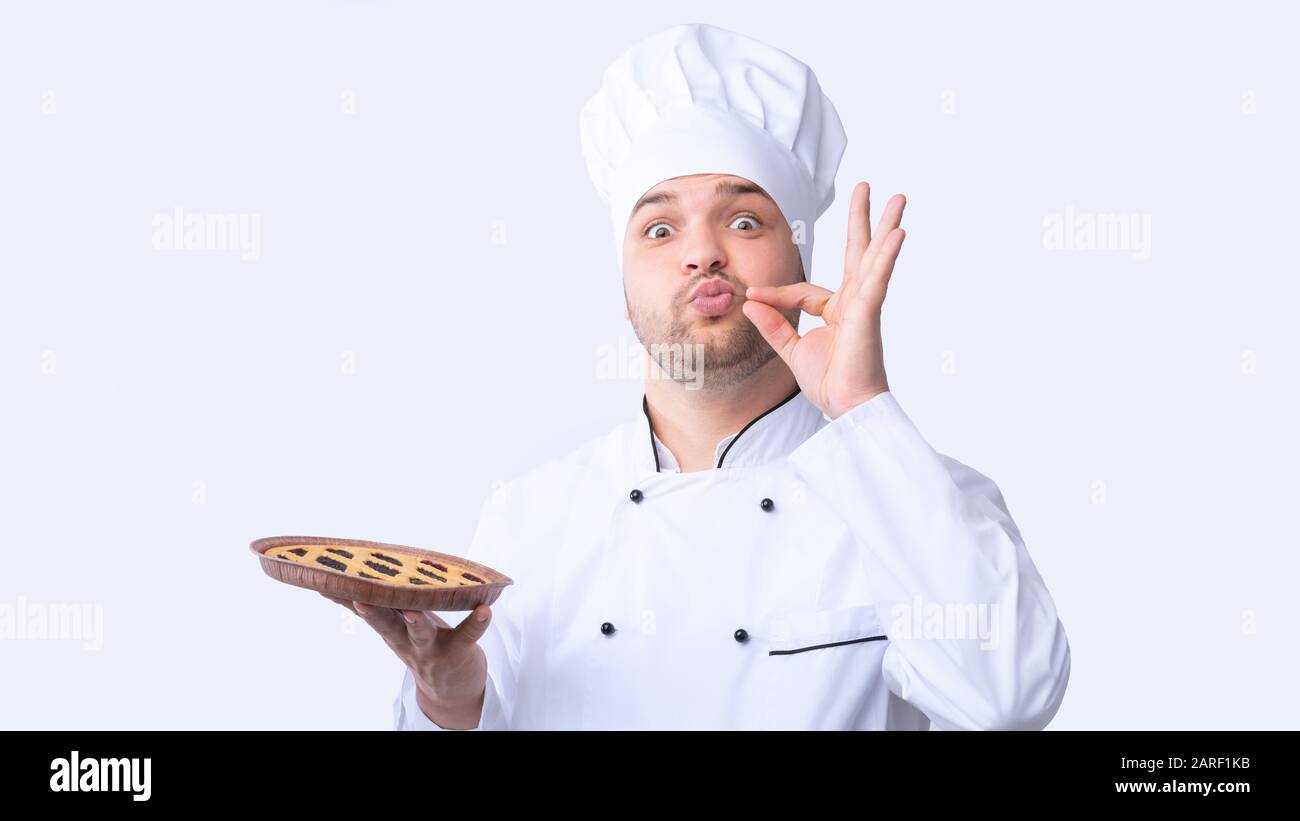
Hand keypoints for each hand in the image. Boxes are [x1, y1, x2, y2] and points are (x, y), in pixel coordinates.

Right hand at [321, 593, 491, 728]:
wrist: (451, 690)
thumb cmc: (423, 646)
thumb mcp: (397, 630)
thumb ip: (381, 609)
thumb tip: (351, 587)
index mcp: (392, 631)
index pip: (367, 611)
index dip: (349, 599)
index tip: (329, 584)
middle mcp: (407, 640)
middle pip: (387, 624)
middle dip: (374, 612)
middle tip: (361, 599)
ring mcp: (431, 648)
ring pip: (421, 633)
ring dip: (416, 621)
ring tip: (415, 610)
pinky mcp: (458, 651)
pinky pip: (468, 635)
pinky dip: (477, 622)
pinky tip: (485, 610)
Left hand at [742, 182, 905, 418]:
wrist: (845, 407)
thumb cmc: (829, 382)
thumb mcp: (791, 350)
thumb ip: (772, 324)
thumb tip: (749, 301)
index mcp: (837, 310)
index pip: (804, 290)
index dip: (776, 294)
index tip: (752, 297)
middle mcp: (854, 302)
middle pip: (858, 252)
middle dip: (863, 219)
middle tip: (868, 187)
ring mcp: (865, 305)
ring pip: (875, 257)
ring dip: (886, 226)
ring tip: (898, 198)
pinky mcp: (870, 313)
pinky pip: (877, 280)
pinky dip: (886, 256)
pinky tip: (897, 234)